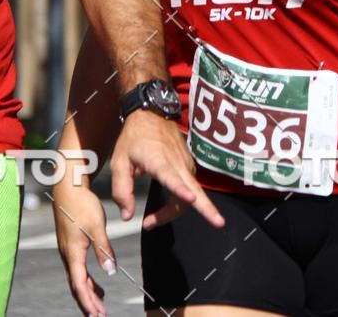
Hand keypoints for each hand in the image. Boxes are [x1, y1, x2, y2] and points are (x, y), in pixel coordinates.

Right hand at [52, 178, 115, 316]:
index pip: (79, 285)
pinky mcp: (70, 243)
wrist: (69, 186)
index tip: (96, 316)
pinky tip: (97, 282)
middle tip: (100, 316)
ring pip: (77, 278)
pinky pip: (78, 268)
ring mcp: (67, 249)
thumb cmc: (81, 204)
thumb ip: (104, 249)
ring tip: (100, 305)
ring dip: (88, 292)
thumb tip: (110, 272)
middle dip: (88, 303)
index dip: (87, 302)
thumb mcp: (96, 226)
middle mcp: (67, 254)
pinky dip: (86, 279)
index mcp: (73, 252)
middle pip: (76, 285)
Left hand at [110, 109, 224, 227]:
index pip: (172, 177)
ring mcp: (185, 164)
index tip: (191, 198)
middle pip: (195, 189)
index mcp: (158, 160)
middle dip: (207, 207)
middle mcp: (177, 163)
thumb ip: (121, 190)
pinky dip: (179, 201)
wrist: (151, 113)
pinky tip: (163, 208)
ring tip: (152, 221)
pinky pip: (189, 188)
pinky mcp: (188, 165)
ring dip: (175, 211)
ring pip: (190, 194)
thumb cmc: (134, 137)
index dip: (181, 190)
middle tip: (218, 223)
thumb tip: (128, 216)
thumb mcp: (119, 162)